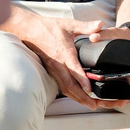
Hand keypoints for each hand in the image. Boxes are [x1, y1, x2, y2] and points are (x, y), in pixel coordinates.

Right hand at [6, 6, 121, 109]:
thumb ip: (86, 26)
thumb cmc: (48, 27)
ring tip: (90, 105)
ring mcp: (54, 69)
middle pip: (70, 85)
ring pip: (66, 88)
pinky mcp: (52, 71)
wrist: (29, 30)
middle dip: (82, 97)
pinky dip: (71, 94)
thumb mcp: (69, 24)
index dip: (82, 80)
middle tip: (94, 105)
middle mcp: (58, 64)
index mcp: (64, 53)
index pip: (74, 69)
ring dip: (78, 98)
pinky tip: (79, 97)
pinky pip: (62, 86)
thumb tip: (100, 24)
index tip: (90, 89)